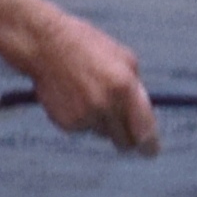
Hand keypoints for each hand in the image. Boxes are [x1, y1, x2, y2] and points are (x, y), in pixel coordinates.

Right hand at [24, 9, 160, 153]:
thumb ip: (137, 88)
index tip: (150, 150)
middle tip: (124, 126)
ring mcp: (85, 117)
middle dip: (127, 137)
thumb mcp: (123, 58)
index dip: (149, 145)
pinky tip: (74, 96)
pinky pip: (84, 129)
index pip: (144, 131)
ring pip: (103, 134)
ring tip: (90, 93)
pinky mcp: (67, 124)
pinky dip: (83, 118)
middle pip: (124, 141)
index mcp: (124, 88)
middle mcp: (106, 106)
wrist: (45, 46)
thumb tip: (144, 115)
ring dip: (104, 122)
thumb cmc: (88, 46)